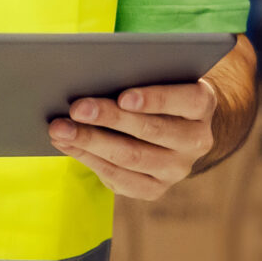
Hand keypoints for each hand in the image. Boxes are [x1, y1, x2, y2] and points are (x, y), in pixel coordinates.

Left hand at [48, 80, 216, 198]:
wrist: (171, 126)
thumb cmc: (152, 88)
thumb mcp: (154, 75)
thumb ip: (134, 72)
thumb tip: (88, 72)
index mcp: (201, 104)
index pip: (186, 100)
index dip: (155, 99)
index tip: (124, 97)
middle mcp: (196, 140)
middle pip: (152, 130)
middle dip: (109, 118)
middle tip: (75, 108)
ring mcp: (177, 168)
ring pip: (132, 157)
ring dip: (90, 142)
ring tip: (59, 128)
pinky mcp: (156, 188)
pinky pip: (121, 178)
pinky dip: (89, 160)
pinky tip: (67, 145)